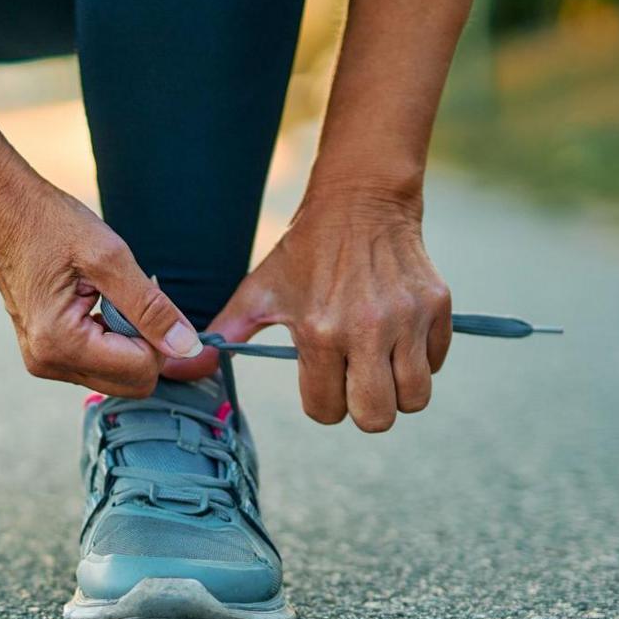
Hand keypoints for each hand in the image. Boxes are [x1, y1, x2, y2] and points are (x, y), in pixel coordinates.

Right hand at [0, 180, 201, 397]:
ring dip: (124, 340)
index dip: (158, 338)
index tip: (143, 298)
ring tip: (104, 296)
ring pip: (114, 376)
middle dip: (142, 345)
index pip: (141, 371)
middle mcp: (48, 362)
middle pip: (129, 384)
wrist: (2, 211)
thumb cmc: (49, 224)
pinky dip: (108, 339)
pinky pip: (94, 364)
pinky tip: (93, 303)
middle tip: (128, 299)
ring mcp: (43, 361)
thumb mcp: (110, 257)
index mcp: (61, 343)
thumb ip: (151, 307)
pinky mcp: (44, 353)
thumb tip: (187, 347)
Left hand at [164, 189, 451, 431]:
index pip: (327, 411)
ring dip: (395, 390)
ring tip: (376, 363)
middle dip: (362, 410)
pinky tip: (395, 336)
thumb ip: (224, 334)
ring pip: (414, 398)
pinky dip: (419, 360)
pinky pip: (436, 362)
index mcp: (320, 332)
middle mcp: (368, 330)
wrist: (359, 200)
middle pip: (377, 418)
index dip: (321, 403)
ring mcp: (408, 319)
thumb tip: (180, 365)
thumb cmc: (302, 253)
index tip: (320, 381)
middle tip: (352, 382)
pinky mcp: (438, 307)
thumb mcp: (257, 291)